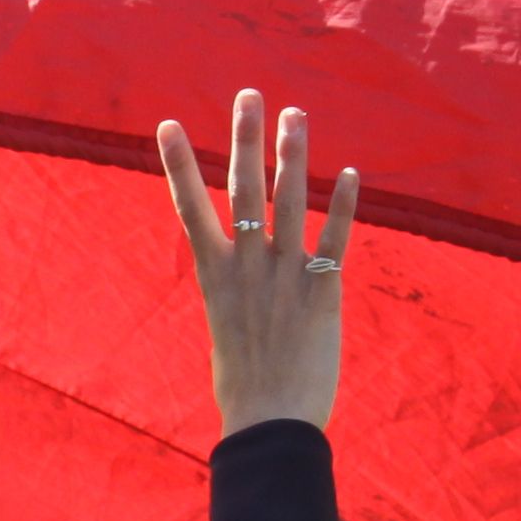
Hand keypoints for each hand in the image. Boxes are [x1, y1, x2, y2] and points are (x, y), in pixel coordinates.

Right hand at [157, 88, 360, 434]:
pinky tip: (351, 173)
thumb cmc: (244, 390)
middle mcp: (245, 266)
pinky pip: (335, 241)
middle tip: (249, 95)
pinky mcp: (322, 292)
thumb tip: (238, 285)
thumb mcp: (225, 332)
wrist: (269, 425)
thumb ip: (235, 296)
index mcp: (214, 276)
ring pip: (287, 202)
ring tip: (295, 114)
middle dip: (244, 138)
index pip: (189, 207)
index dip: (179, 164)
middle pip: (241, 188)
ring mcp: (283, 276)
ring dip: (292, 154)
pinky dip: (343, 206)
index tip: (170, 124)